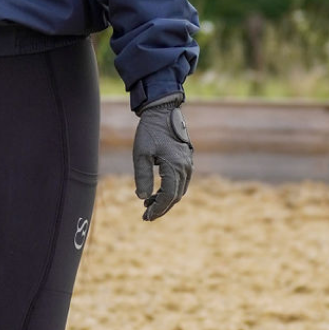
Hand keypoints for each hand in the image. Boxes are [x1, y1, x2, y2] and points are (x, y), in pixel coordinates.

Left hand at [133, 95, 192, 220]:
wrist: (162, 112)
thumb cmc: (150, 131)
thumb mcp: (141, 154)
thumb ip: (142, 177)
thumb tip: (142, 198)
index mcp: (175, 167)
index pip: (169, 196)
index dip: (159, 208)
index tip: (147, 216)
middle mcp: (185, 169)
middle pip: (175, 196)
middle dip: (161, 208)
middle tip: (145, 216)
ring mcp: (187, 165)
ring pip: (178, 190)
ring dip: (165, 200)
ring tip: (148, 205)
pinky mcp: (185, 162)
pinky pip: (180, 182)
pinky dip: (170, 190)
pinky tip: (156, 193)